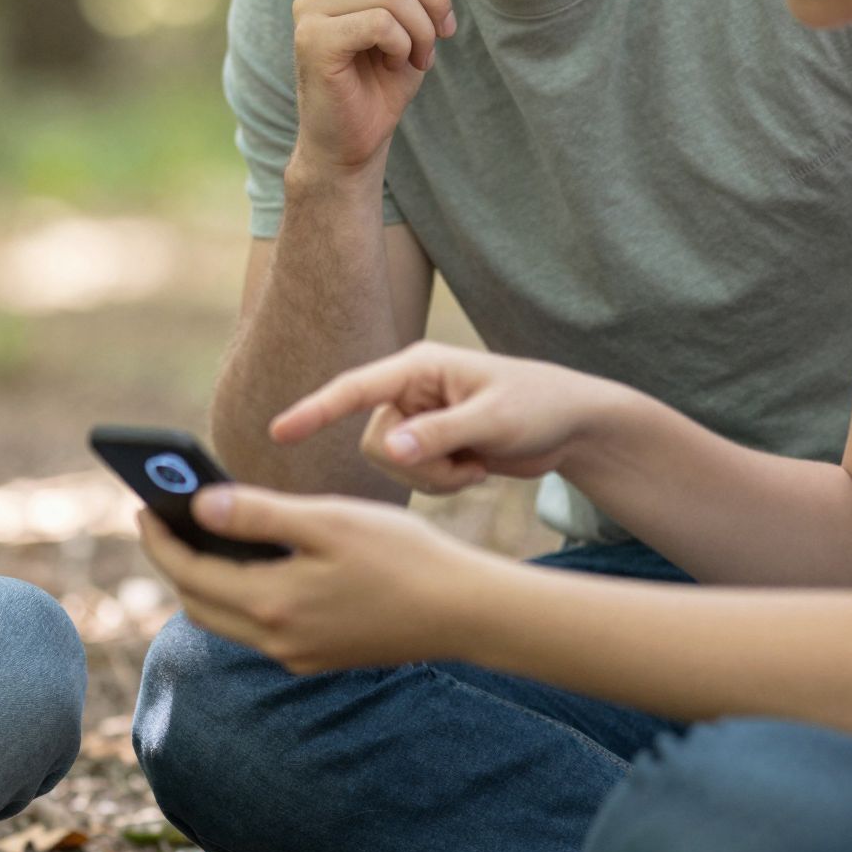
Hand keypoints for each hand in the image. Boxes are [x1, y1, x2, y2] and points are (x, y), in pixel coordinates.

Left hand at [138, 488, 490, 672]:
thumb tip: (198, 505)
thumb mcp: (327, 521)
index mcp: (272, 604)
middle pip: (199, 603)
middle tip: (163, 520)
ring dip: (206, 583)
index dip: (160, 538)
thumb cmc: (404, 555)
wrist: (466, 611)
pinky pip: (260, 630)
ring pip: (228, 621)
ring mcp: (299, 655)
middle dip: (175, 562)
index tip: (142, 506)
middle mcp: (278, 641)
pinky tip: (254, 565)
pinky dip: (242, 597)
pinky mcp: (320, 657)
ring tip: (201, 537)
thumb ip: (257, 515)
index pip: (189, 572)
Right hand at [271, 342, 611, 493]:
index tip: (279, 432)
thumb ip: (439, 435)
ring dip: (434, 478)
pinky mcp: (428, 445)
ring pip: (390, 466)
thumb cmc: (539, 406)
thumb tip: (389, 452)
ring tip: (475, 465)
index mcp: (418, 368)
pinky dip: (444, 484)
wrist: (572, 427)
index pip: (353, 389)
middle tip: (465, 463)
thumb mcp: (493, 420)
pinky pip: (412, 478)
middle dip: (417, 466)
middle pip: (372, 442)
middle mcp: (410, 391)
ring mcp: (417, 420)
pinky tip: (476, 469)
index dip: (314, 411)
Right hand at [287, 0, 464, 180]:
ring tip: (419, 54)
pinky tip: (397, 62)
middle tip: (443, 34)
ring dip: (423, 29)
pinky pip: (382, 23)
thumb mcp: (414, 11)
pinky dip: (404, 45)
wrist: (355, 136)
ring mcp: (306, 5)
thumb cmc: (382, 73)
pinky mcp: (312, 37)